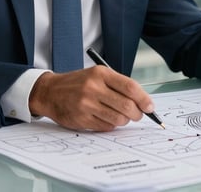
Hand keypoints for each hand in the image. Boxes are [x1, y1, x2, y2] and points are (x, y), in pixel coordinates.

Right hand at [28, 66, 154, 130]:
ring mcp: (87, 104)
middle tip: (138, 115)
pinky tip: (106, 118)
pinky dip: (111, 125)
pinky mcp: (82, 119)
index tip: (150, 106)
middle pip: (126, 105)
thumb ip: (118, 85)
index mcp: (101, 74)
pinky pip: (106, 126)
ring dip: (125, 120)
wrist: (50, 92)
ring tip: (122, 117)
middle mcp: (93, 88)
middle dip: (137, 113)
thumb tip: (142, 101)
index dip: (144, 99)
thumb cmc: (78, 83)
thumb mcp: (97, 75)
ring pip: (118, 118)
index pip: (130, 87)